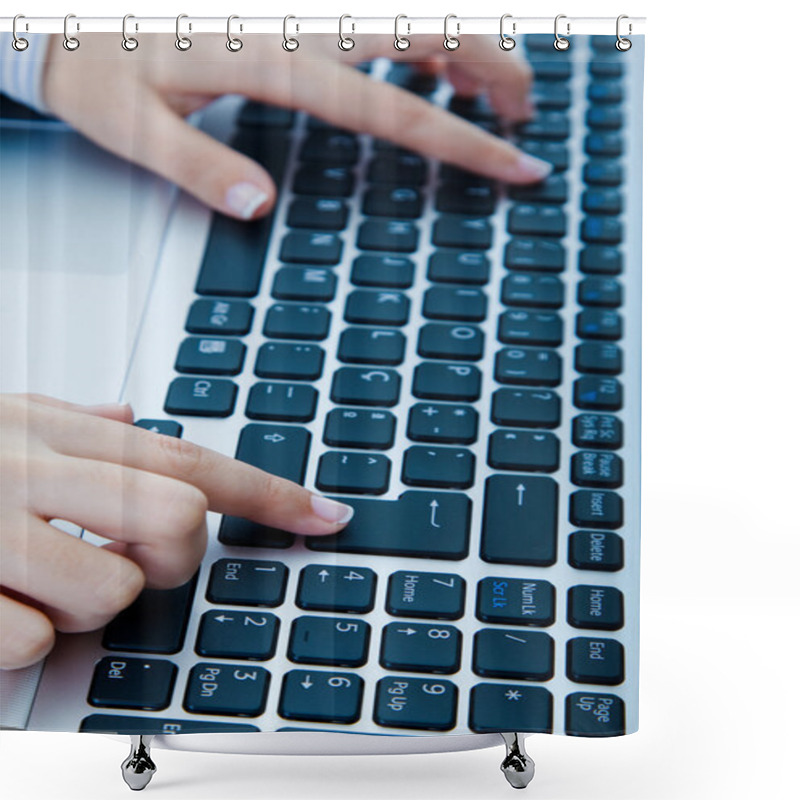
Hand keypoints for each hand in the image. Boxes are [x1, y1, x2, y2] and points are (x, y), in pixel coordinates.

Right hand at [0, 393, 352, 668]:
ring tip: (38, 581)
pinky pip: (40, 642)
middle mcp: (36, 472)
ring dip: (85, 603)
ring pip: (116, 592)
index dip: (269, 493)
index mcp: (54, 433)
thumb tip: (130, 419)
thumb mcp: (2, 422)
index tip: (326, 516)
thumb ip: (71, 423)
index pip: (188, 459)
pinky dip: (25, 637)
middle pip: (179, 518)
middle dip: (172, 556)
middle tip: (124, 557)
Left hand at [41, 33, 548, 219]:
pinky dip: (419, 30)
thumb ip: (201, 165)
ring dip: (467, 40)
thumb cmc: (96, 65)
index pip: (392, 108)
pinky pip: (373, 10)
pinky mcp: (290, 4)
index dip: (463, 142)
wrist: (58, 8)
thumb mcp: (134, 128)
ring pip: (410, 8)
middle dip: (495, 71)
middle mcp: (297, 17)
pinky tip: (430, 57)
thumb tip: (263, 204)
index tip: (517, 164)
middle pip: (427, 29)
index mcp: (271, 58)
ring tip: (495, 90)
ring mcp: (299, 3)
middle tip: (525, 119)